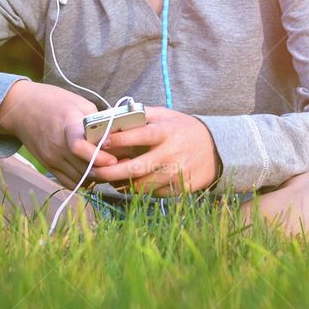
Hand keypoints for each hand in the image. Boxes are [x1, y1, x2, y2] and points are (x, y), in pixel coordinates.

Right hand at [0, 81, 118, 188]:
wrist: (21, 108)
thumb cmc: (53, 101)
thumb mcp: (78, 102)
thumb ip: (97, 119)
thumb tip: (117, 133)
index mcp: (67, 125)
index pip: (79, 147)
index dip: (98, 157)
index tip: (113, 159)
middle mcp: (57, 145)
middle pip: (83, 167)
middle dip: (104, 169)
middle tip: (120, 166)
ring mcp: (51, 158)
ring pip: (79, 179)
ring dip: (95, 177)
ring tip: (109, 170)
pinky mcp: (48, 165)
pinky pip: (68, 182)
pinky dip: (83, 182)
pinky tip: (92, 174)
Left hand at [89, 106, 219, 196]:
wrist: (215, 149)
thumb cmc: (183, 129)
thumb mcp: (166, 115)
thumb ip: (141, 115)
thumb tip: (113, 116)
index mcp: (166, 133)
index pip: (139, 136)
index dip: (119, 140)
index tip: (101, 143)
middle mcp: (170, 155)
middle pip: (135, 169)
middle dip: (110, 172)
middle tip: (93, 171)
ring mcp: (175, 175)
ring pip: (141, 186)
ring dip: (121, 184)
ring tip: (108, 179)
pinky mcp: (179, 189)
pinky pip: (152, 194)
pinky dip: (138, 190)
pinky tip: (129, 184)